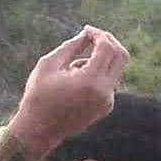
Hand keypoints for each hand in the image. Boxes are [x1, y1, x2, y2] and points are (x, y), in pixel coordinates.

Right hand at [7, 26, 128, 160]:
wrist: (40, 130)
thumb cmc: (39, 95)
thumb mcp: (49, 64)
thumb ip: (71, 46)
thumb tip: (86, 34)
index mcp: (91, 81)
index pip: (107, 48)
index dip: (98, 34)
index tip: (85, 29)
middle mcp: (105, 92)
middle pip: (121, 56)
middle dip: (108, 41)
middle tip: (91, 35)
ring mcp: (108, 101)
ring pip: (115, 68)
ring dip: (98, 58)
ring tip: (70, 69)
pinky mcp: (107, 106)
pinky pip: (108, 81)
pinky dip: (96, 72)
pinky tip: (74, 81)